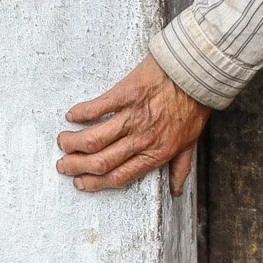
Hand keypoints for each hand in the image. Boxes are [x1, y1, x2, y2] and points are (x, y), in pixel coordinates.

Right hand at [56, 55, 210, 193]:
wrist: (199, 72)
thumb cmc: (195, 105)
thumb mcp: (192, 141)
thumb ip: (181, 166)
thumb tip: (176, 191)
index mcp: (157, 152)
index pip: (119, 176)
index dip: (96, 183)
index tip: (81, 182)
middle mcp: (142, 138)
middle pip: (101, 161)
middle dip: (76, 166)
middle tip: (63, 164)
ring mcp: (133, 116)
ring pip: (94, 139)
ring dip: (73, 143)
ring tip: (63, 141)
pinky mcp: (127, 93)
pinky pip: (98, 107)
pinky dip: (81, 113)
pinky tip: (72, 115)